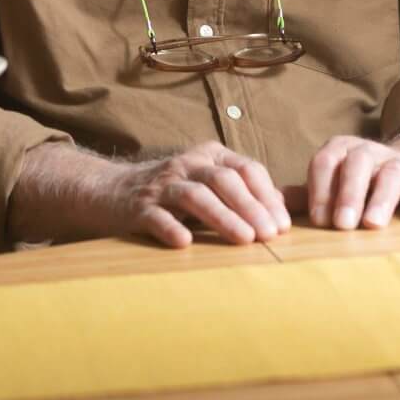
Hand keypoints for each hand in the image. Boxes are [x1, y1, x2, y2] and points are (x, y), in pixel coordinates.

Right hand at [71, 141, 289, 249]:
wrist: (110, 191)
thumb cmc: (170, 193)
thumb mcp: (206, 183)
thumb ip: (242, 192)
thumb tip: (289, 208)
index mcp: (208, 156)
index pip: (245, 169)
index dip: (266, 195)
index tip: (283, 225)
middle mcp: (186, 165)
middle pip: (223, 180)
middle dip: (250, 207)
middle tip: (270, 235)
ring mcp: (161, 185)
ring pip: (195, 195)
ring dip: (222, 217)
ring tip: (244, 239)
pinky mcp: (137, 207)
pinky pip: (156, 215)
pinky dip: (171, 227)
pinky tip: (185, 243)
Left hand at [297, 135, 399, 230]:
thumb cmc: (362, 186)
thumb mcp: (333, 187)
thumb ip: (305, 196)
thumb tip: (271, 201)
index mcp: (341, 150)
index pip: (325, 162)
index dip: (320, 190)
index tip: (318, 221)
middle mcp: (369, 151)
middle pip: (356, 164)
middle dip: (348, 193)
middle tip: (343, 224)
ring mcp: (399, 162)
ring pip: (390, 173)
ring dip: (381, 198)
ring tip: (373, 225)